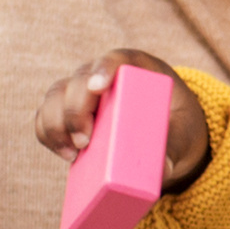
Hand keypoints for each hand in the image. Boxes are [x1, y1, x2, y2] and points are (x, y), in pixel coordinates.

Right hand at [32, 48, 207, 189]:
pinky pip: (45, 116)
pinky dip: (46, 132)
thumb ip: (174, 147)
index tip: (97, 88)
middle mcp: (106, 75)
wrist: (167, 135)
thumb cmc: (179, 126)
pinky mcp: (68, 112)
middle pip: (79, 79)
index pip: (117, 59)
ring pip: (56, 95)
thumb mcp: (184, 134)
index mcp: (138, 69)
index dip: (103, 68)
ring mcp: (83, 91)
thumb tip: (162, 169)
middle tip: (85, 142)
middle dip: (75, 109)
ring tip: (72, 154)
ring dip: (55, 123)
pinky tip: (62, 152)